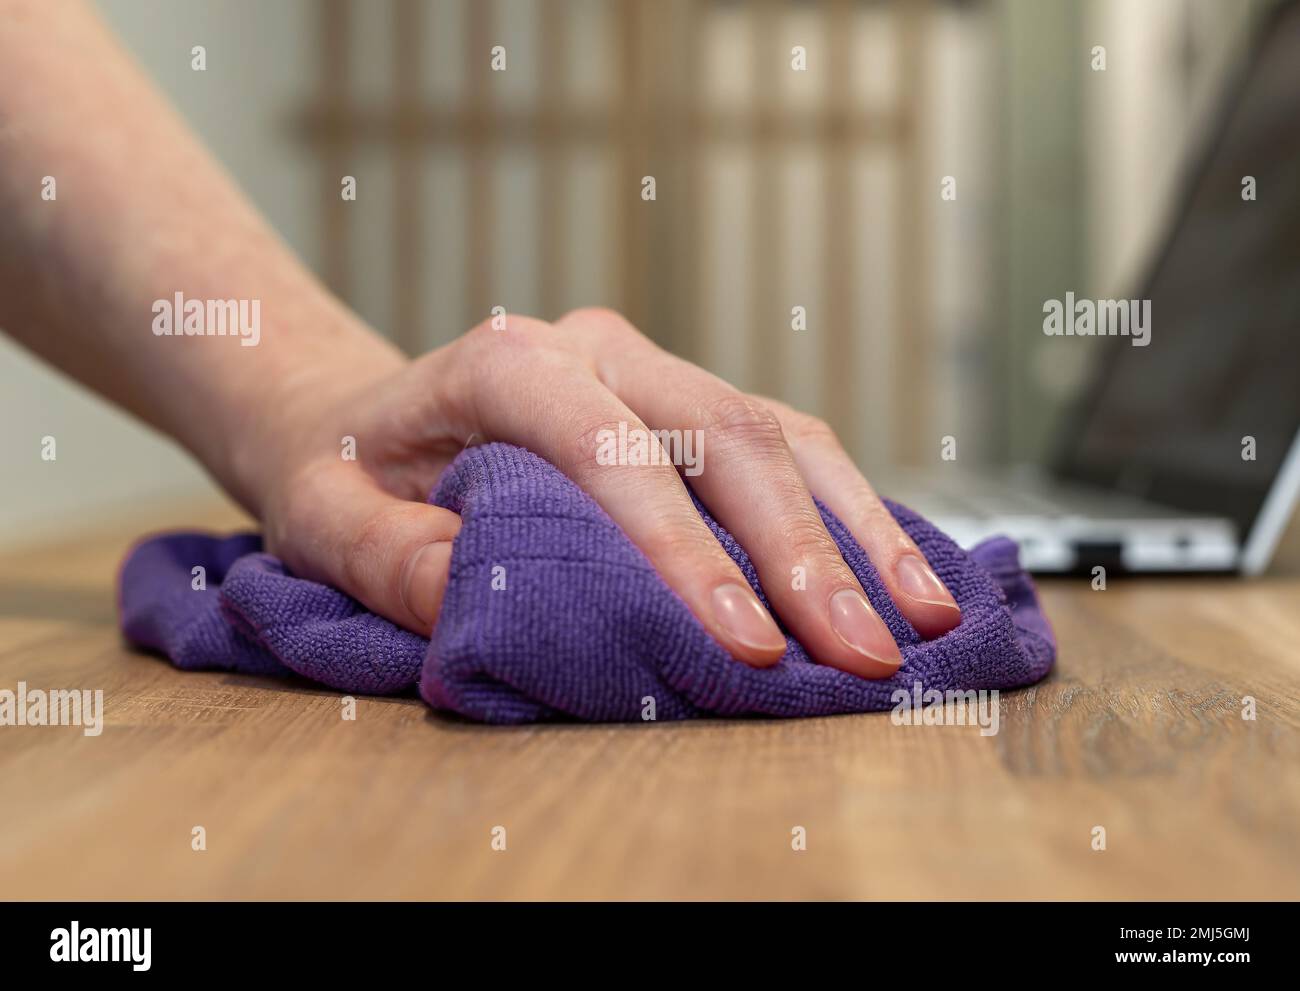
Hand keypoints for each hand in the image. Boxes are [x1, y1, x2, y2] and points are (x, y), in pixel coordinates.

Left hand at [252, 308, 960, 679]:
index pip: (614, 453)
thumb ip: (389, 556)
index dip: (686, 552)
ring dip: (857, 530)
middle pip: (727, 438)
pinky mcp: (691, 406)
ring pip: (782, 434)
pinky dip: (849, 512)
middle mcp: (600, 351)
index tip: (742, 644)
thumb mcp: (325, 516)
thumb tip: (483, 596)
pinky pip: (788, 446)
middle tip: (862, 654)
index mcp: (510, 362)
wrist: (368, 417)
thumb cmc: (350, 468)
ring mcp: (656, 372)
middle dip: (805, 554)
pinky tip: (898, 569)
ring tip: (922, 617)